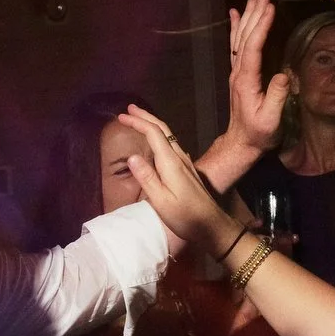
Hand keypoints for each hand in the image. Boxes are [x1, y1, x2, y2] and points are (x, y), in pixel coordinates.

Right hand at [117, 105, 235, 255]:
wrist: (213, 226)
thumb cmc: (186, 217)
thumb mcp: (162, 201)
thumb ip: (147, 178)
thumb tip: (132, 157)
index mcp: (171, 163)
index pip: (153, 133)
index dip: (137, 122)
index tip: (121, 116)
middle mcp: (179, 157)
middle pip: (162, 129)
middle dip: (145, 117)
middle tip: (129, 109)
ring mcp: (185, 163)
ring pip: (168, 136)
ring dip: (152, 125)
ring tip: (138, 120)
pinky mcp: (187, 170)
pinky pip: (171, 145)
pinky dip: (159, 136)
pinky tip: (155, 141)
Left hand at [224, 0, 290, 153]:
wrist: (241, 143)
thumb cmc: (259, 134)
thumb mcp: (271, 120)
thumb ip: (276, 97)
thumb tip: (283, 74)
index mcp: (246, 80)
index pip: (253, 47)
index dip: (261, 27)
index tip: (270, 7)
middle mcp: (238, 71)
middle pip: (245, 35)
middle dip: (255, 11)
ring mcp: (236, 71)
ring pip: (240, 36)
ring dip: (248, 14)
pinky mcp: (239, 73)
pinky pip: (236, 44)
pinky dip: (237, 26)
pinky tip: (237, 13)